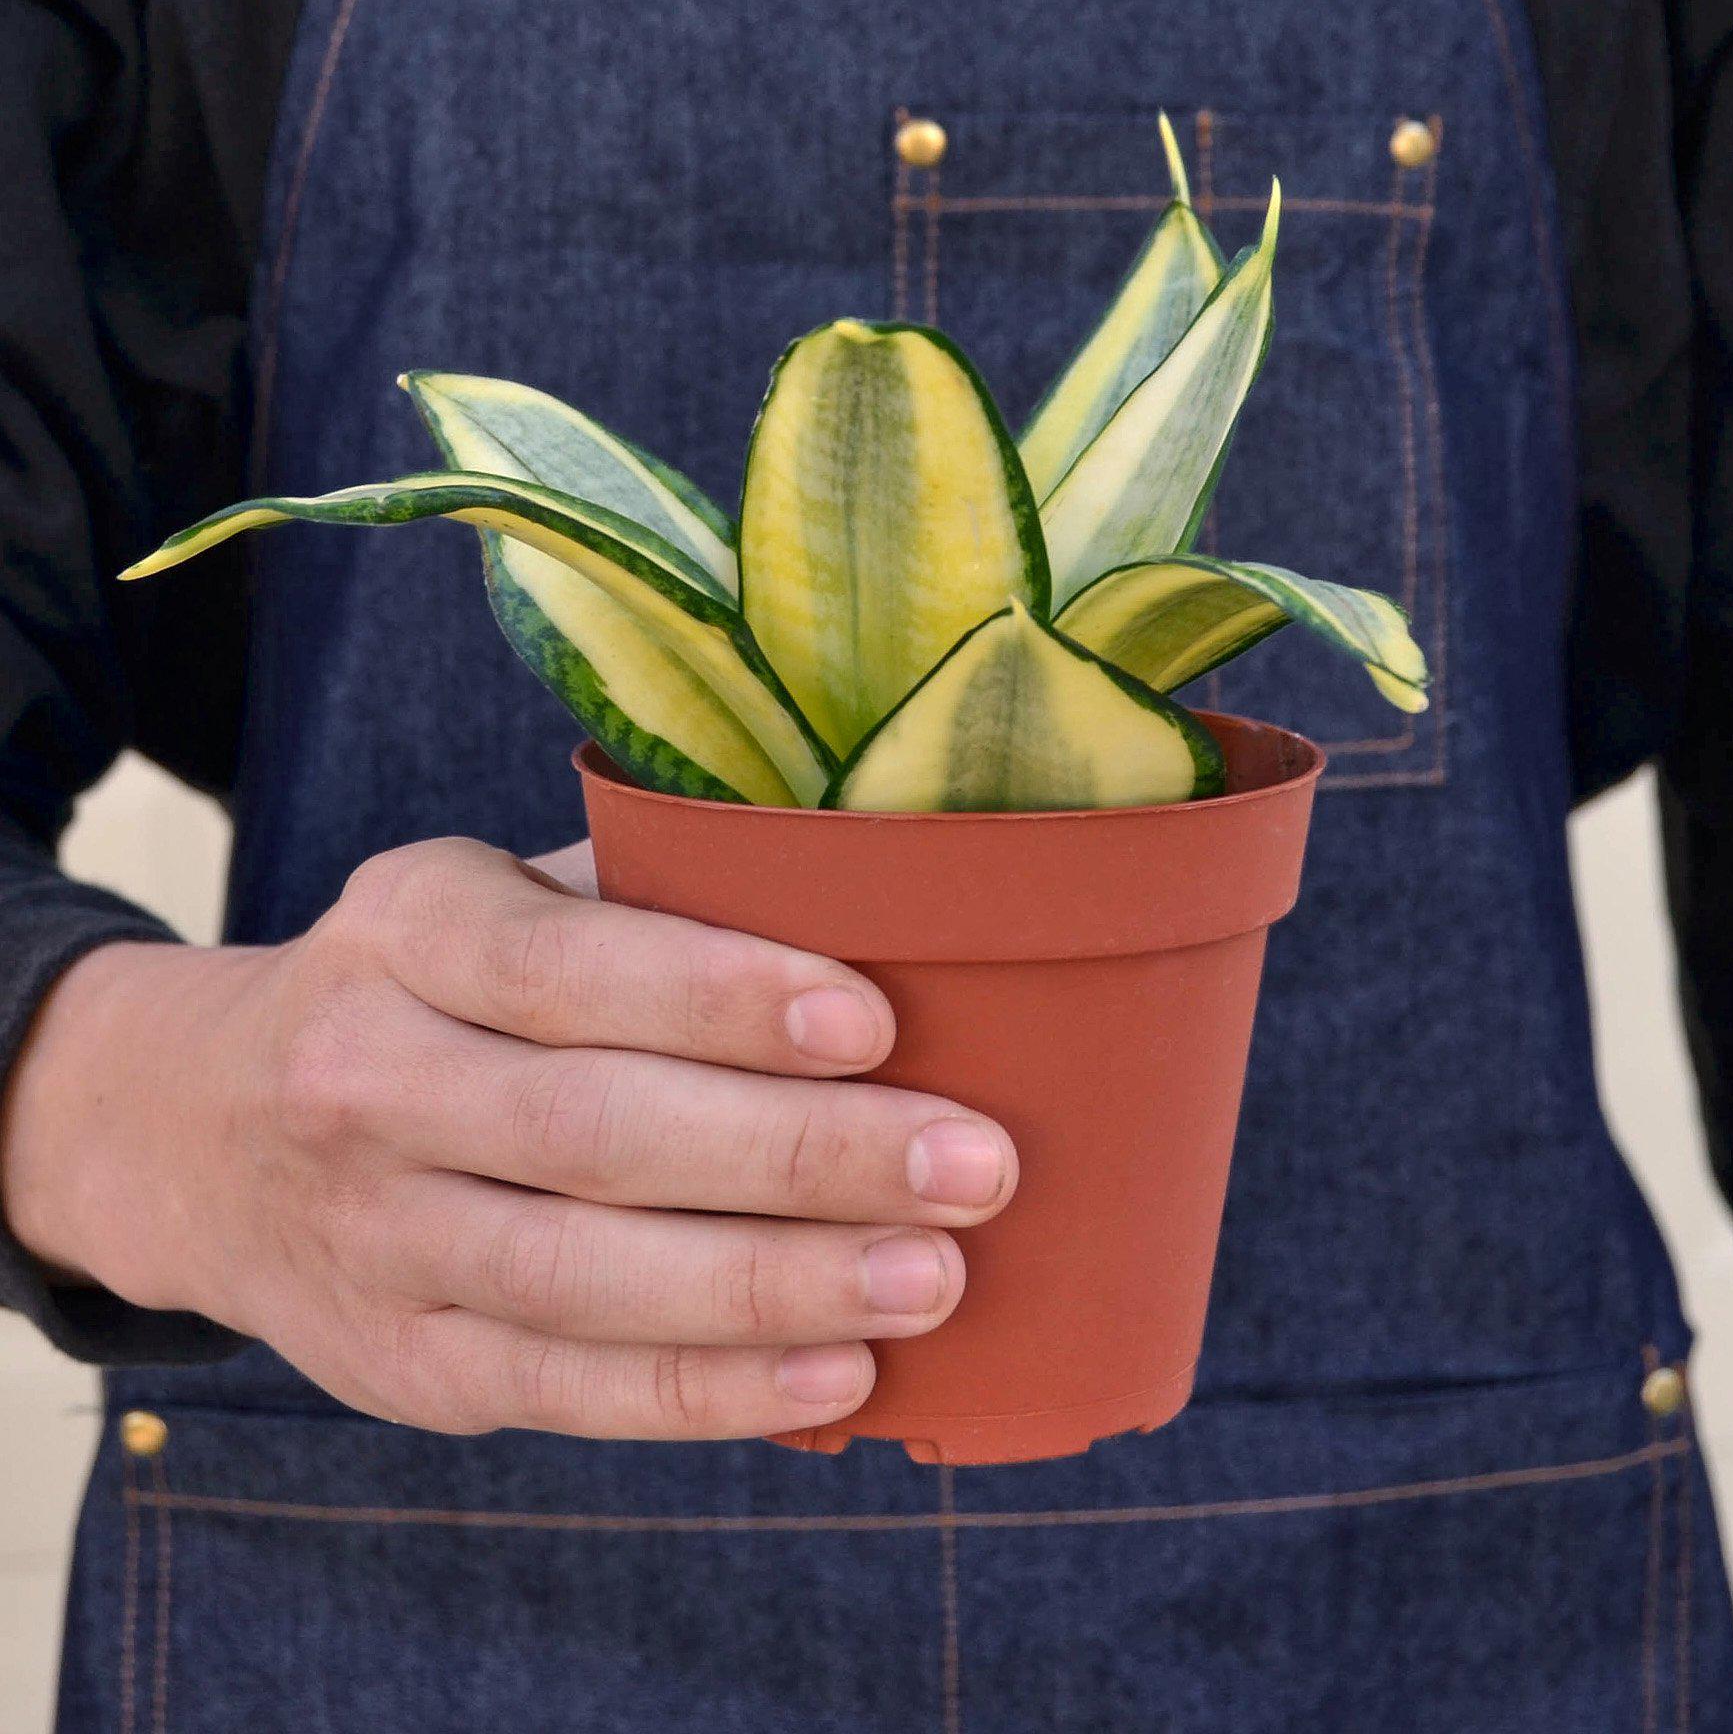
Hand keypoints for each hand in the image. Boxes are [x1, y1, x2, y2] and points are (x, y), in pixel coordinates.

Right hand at [0, 837, 1015, 1438]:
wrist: (203, 1129)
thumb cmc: (434, 987)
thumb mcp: (497, 896)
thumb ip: (648, 897)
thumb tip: (878, 911)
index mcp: (405, 930)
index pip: (562, 968)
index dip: (719, 998)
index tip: (875, 1022)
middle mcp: (364, 1080)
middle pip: (592, 1132)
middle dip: (797, 1156)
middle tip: (972, 1164)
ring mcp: (372, 1238)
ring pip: (583, 1278)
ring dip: (775, 1286)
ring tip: (933, 1277)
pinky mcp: (401, 1362)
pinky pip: (565, 1389)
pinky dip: (707, 1394)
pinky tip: (836, 1375)